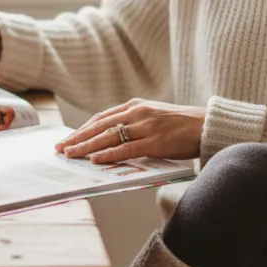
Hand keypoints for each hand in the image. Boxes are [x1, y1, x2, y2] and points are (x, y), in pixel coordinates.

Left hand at [56, 99, 205, 162]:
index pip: (101, 118)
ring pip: (109, 137)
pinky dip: (109, 154)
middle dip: (78, 138)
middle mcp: (137, 113)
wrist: (206, 125)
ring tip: (71, 154)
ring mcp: (146, 127)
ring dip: (87, 146)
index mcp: (135, 106)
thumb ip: (133, 123)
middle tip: (61, 148)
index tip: (67, 139)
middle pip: (100, 126)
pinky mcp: (155, 142)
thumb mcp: (153, 117)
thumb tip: (112, 138)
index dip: (82, 129)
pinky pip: (127, 149)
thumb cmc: (181, 125)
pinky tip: (95, 159)